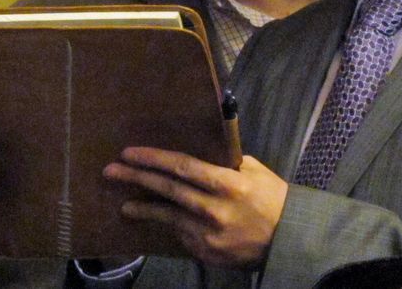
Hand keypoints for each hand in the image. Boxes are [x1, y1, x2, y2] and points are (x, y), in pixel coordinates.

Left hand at [103, 148, 287, 267]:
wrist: (289, 239)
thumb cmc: (272, 198)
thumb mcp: (253, 170)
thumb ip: (224, 160)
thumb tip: (197, 148)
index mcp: (228, 183)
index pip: (182, 166)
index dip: (153, 159)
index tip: (129, 152)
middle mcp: (215, 208)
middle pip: (168, 190)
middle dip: (136, 179)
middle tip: (111, 171)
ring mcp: (209, 234)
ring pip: (168, 217)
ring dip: (143, 209)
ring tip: (124, 204)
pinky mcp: (207, 252)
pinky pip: (181, 234)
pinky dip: (169, 225)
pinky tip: (158, 220)